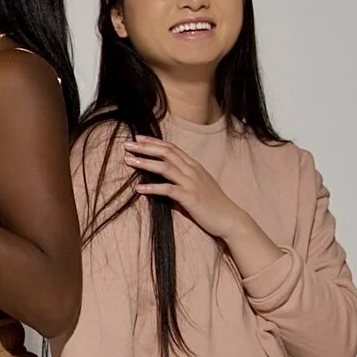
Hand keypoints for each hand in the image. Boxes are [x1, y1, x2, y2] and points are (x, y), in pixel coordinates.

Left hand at [123, 136, 241, 239]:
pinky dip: (153, 187)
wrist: (229, 218)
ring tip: (129, 161)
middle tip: (127, 145)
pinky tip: (139, 189)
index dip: (154, 142)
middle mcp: (192, 170)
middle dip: (145, 148)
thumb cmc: (212, 204)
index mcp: (193, 166)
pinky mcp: (190, 197)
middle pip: (166, 153)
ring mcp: (191, 183)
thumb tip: (165, 177)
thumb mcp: (198, 185)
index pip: (171, 148)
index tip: (138, 138)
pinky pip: (168, 190)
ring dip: (146, 163)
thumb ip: (183, 177)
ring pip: (165, 167)